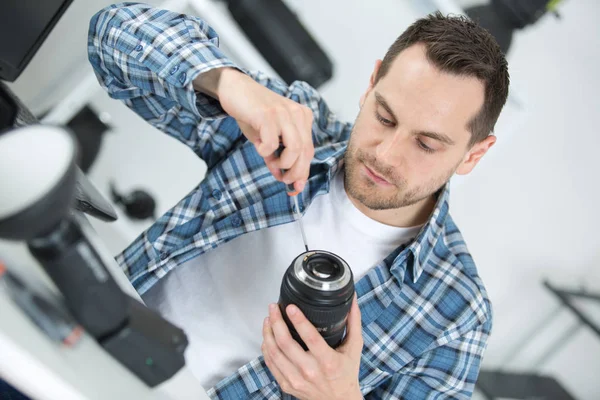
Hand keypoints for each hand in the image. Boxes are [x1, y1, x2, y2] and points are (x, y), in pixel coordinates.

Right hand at [194, 67, 313, 192]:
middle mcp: (297, 114)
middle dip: (295, 173)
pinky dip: (265, 151)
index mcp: (302, 118)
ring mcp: (284, 113)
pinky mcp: (268, 114)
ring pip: (295, 149)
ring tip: (272, 162)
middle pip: (306, 152)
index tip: (295, 188)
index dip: (303, 172)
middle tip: (283, 179)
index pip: (309, 151)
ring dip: (284, 163)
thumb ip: (277, 156)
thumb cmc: (252, 114)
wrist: (234, 88)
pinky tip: (258, 145)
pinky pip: (272, 143)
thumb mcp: (267, 137)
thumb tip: (282, 177)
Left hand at [261, 294, 363, 399]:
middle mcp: (310, 371)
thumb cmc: (347, 373)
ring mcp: (296, 379)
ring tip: (268, 318)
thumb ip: (354, 322)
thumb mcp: (354, 347)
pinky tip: (267, 337)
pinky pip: (270, 364)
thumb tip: (353, 300)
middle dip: (276, 321)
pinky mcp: (287, 385)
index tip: (290, 307)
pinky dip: (266, 348)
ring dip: (268, 332)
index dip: (298, 321)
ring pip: (274, 353)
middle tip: (273, 308)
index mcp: (328, 361)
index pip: (310, 338)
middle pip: (286, 343)